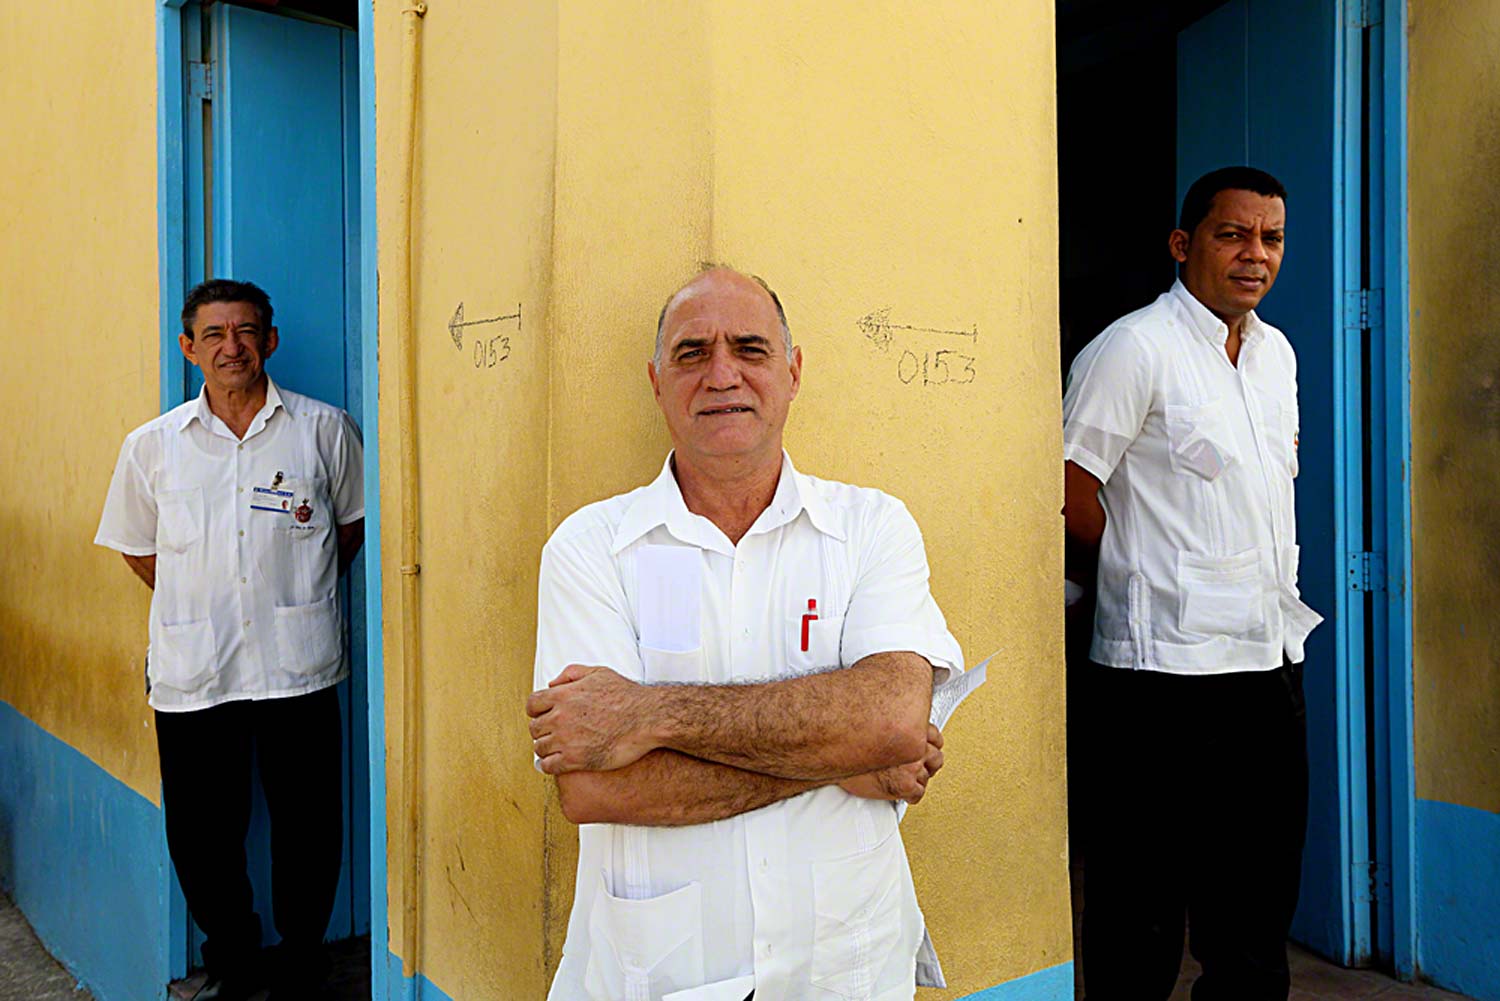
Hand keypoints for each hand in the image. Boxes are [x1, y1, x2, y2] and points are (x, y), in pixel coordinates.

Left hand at [526, 665, 658, 773]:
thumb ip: (571, 674)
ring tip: (558, 748)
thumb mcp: (598, 673)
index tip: (544, 716)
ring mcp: (566, 739)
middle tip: (554, 733)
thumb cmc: (627, 696)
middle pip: (534, 728)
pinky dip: (550, 765)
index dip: (537, 711)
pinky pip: (549, 766)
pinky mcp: (576, 760)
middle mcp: (560, 717)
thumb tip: (552, 684)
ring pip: (540, 748)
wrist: (647, 718)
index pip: (532, 705)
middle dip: (543, 730)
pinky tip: (559, 762)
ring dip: (547, 748)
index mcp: (563, 695)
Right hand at [839, 724, 943, 803]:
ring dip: (918, 780)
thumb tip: (892, 725)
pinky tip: (904, 794)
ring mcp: (912, 766)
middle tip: (918, 767)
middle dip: (928, 764)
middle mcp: (915, 746)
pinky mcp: (905, 785)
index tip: (925, 748)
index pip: (935, 735)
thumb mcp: (874, 723)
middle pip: (936, 758)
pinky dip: (911, 796)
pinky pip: (917, 794)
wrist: (839, 758)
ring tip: (907, 781)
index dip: (930, 744)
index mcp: (910, 727)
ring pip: (927, 777)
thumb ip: (890, 724)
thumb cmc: (850, 742)